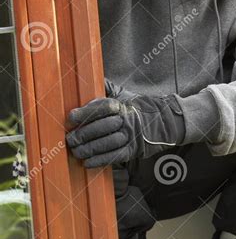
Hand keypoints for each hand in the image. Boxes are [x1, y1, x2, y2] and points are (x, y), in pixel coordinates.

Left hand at [66, 89, 184, 167]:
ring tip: (76, 152)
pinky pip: (115, 156)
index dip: (85, 112)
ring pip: (107, 143)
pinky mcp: (133, 150)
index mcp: (121, 105)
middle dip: (83, 134)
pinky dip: (100, 160)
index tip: (71, 117)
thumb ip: (105, 88)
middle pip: (102, 127)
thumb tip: (88, 76)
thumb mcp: (123, 94)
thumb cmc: (136, 108)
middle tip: (70, 139)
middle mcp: (126, 120)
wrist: (162, 122)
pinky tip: (88, 162)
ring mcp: (131, 136)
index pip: (102, 107)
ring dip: (89, 149)